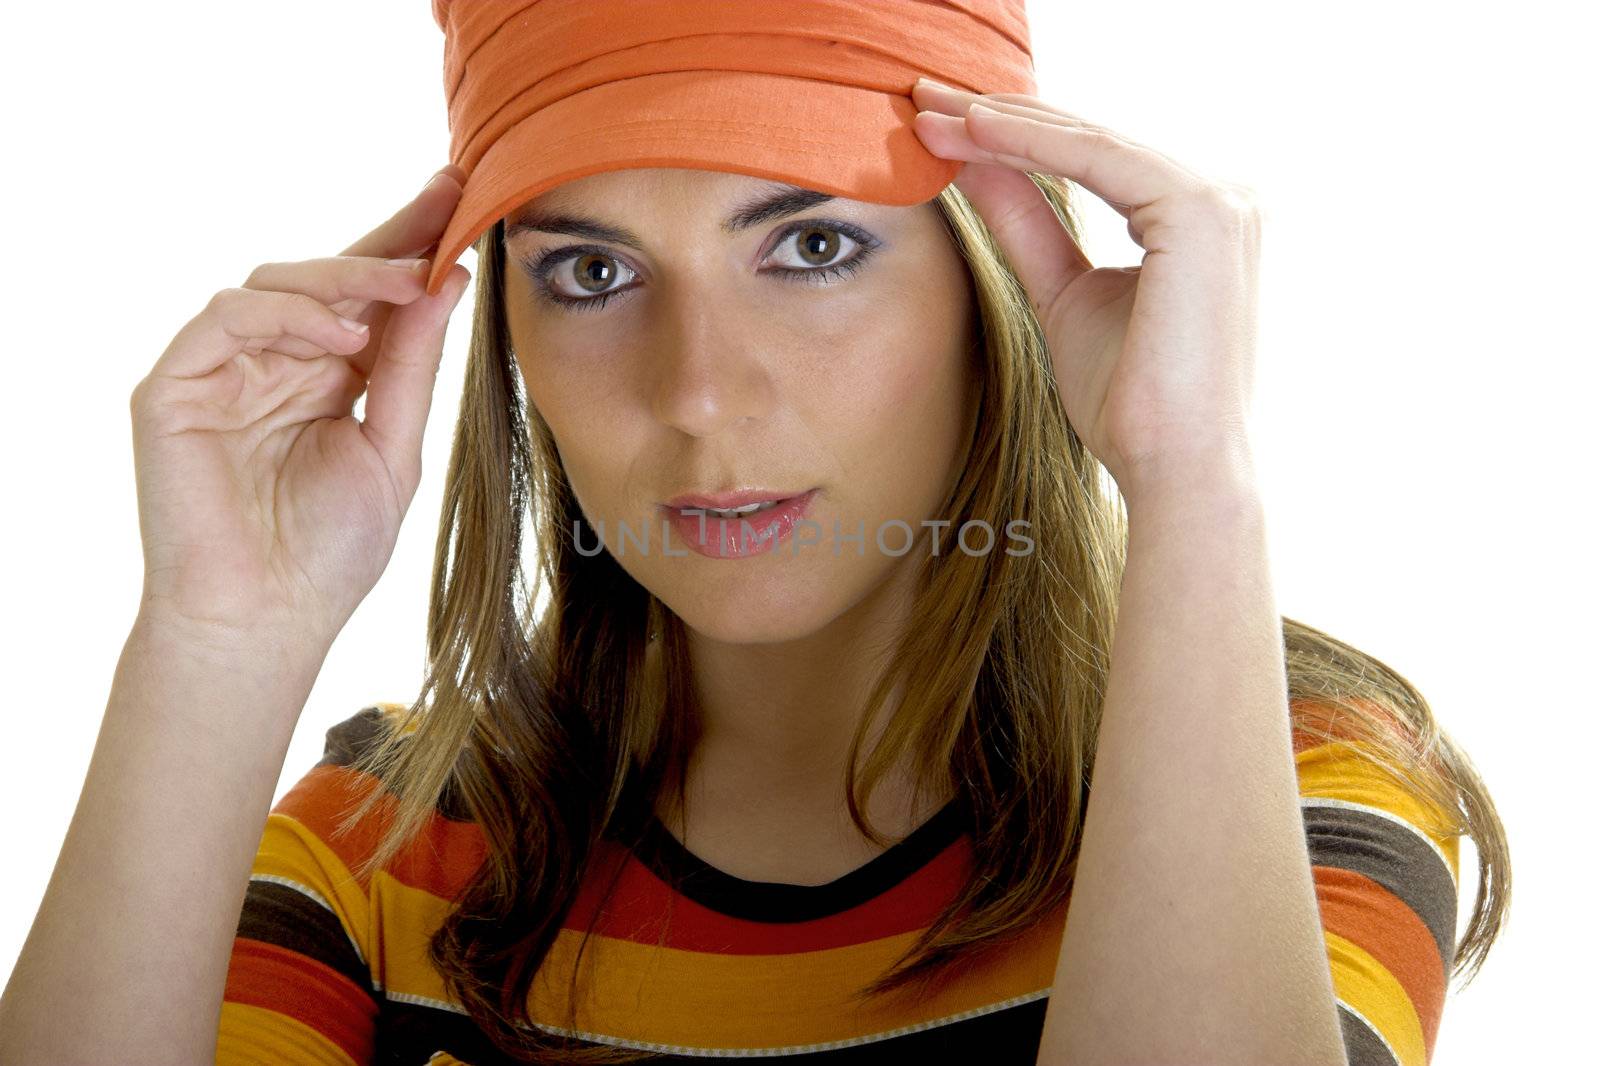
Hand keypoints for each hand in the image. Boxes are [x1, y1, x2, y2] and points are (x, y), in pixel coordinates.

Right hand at [128, 166, 472, 644]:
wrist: (267, 621)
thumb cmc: (329, 553)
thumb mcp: (393, 446)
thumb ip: (411, 364)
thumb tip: (445, 277)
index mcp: (330, 377)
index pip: (370, 297)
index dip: (411, 244)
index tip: (462, 195)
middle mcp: (276, 363)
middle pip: (326, 275)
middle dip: (388, 239)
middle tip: (445, 206)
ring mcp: (222, 371)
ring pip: (274, 282)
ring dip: (344, 278)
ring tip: (400, 290)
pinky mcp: (174, 386)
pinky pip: (226, 317)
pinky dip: (286, 314)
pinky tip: (339, 337)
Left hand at [911, 81, 1261, 498]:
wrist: (1172, 468)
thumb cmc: (1131, 403)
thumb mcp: (1063, 294)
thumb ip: (1029, 227)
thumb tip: (976, 166)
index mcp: (1195, 219)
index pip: (1092, 158)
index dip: (1012, 138)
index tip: (941, 127)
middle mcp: (1221, 198)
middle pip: (1088, 139)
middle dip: (998, 116)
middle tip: (923, 97)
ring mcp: (1220, 200)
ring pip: (1088, 141)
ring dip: (1002, 122)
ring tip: (932, 110)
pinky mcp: (1202, 211)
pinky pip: (1097, 160)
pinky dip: (1030, 143)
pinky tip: (972, 132)